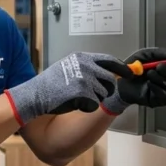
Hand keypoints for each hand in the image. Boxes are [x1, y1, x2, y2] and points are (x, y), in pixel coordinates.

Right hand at [4, 52, 119, 124]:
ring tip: (76, 97)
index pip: (110, 60)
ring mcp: (85, 78)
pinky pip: (94, 104)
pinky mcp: (83, 92)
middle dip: (106, 91)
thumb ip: (88, 67)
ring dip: (94, 100)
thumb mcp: (69, 67)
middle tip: (92, 95)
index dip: (122, 68)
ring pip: (103, 94)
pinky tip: (73, 104)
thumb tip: (109, 72)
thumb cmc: (51, 84)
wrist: (35, 95)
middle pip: (110, 80)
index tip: (129, 74)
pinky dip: (86, 108)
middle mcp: (86, 65)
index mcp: (82, 57)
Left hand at [94, 48, 165, 114]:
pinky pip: (165, 97)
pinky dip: (157, 89)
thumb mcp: (145, 54)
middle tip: (158, 66)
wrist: (120, 81)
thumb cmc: (134, 67)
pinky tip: (149, 84)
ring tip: (149, 74)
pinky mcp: (159, 100)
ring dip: (161, 78)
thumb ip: (160, 52)